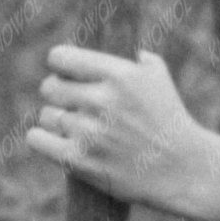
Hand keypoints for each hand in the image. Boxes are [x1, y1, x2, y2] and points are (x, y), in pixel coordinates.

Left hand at [28, 47, 219, 220]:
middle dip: (59, 94)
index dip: (60, 65)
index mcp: (119, 75)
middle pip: (50, 87)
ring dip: (57, 121)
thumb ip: (134, 57)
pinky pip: (37, 139)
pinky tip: (54, 141)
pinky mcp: (79, 161)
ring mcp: (89, 132)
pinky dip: (42, 139)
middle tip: (72, 104)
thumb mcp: (159, 78)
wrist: (182, 169)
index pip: (60, 58)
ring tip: (77, 128)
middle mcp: (102, 101)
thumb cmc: (169, 120)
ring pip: (46, 115)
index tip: (66, 74)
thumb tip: (117, 51)